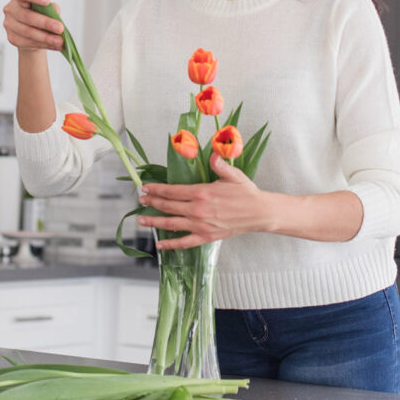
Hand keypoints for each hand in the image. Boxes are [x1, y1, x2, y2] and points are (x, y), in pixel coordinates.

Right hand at [2, 0, 63, 51]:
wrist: (33, 33)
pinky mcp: (12, 38)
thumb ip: (52, 8)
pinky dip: (44, 44)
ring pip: (28, 31)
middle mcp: (11, 9)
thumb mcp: (48, 8)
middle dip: (45, 23)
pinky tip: (55, 45)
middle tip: (60, 28)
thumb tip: (55, 12)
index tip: (48, 0)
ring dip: (46, 37)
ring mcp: (9, 24)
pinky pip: (28, 42)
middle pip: (27, 16)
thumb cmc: (40, 15)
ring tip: (60, 41)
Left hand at [137, 154, 268, 249]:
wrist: (259, 213)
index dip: (157, 189)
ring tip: (141, 220)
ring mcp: (201, 225)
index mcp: (202, 192)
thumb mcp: (233, 174)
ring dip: (154, 221)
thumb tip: (211, 154)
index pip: (173, 190)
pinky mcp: (206, 237)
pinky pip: (184, 243)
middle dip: (152, 202)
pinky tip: (160, 244)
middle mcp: (198, 210)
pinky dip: (170, 244)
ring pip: (172, 224)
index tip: (146, 188)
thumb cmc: (246, 193)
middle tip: (141, 200)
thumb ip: (219, 164)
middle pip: (168, 206)